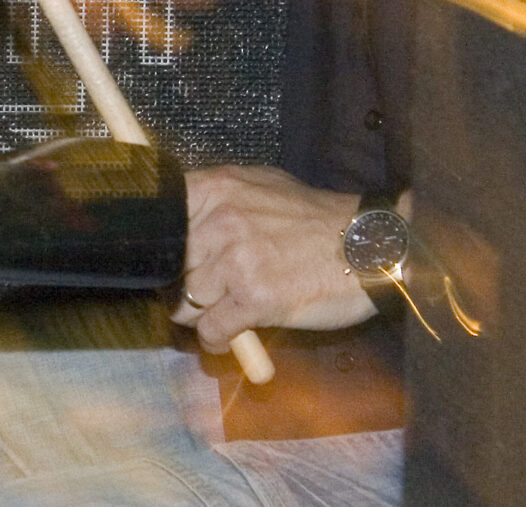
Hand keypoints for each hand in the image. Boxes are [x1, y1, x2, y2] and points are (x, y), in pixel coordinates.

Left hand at [172, 166, 375, 349]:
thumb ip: (218, 199)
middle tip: (199, 296)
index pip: (159, 219)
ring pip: (185, 302)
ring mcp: (237, 261)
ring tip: (219, 314)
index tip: (168, 263)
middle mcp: (221, 221)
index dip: (160, 248)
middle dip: (180, 286)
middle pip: (170, 266)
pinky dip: (217, 341)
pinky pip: (211, 331)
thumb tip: (179, 220)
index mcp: (217, 188)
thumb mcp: (261, 185)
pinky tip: (231, 337)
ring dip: (199, 316)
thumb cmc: (315, 218)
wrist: (366, 247)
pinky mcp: (254, 300)